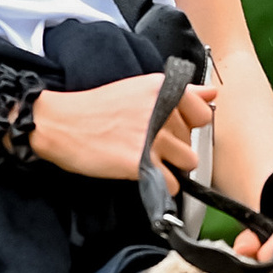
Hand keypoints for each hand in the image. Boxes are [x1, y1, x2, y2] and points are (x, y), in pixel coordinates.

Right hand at [32, 75, 212, 184]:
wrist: (60, 124)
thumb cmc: (96, 108)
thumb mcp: (139, 89)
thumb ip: (181, 92)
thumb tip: (212, 92)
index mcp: (162, 88)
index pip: (202, 114)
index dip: (187, 125)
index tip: (166, 127)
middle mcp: (161, 111)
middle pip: (193, 141)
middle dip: (175, 147)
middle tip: (146, 143)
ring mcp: (153, 138)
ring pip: (188, 163)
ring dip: (171, 167)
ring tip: (146, 159)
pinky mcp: (142, 163)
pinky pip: (172, 183)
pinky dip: (160, 184)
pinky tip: (140, 172)